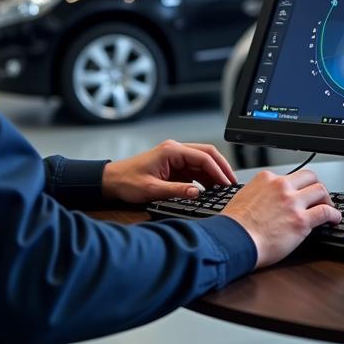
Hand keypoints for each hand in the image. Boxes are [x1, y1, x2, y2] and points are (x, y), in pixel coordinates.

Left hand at [101, 140, 236, 204]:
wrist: (112, 181)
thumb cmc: (127, 181)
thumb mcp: (151, 189)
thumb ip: (176, 191)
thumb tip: (197, 192)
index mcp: (171, 151)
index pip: (202, 156)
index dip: (217, 170)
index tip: (226, 183)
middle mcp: (175, 150)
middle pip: (207, 154)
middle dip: (221, 167)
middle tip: (232, 182)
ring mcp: (175, 158)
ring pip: (202, 161)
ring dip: (214, 173)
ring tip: (224, 188)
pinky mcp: (174, 166)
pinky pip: (195, 169)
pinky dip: (205, 178)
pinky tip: (210, 189)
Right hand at [221, 169, 341, 268]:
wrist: (233, 240)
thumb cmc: (234, 225)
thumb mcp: (243, 197)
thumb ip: (258, 193)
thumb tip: (265, 199)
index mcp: (266, 179)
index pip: (290, 176)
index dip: (298, 186)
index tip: (300, 193)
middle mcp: (281, 186)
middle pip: (310, 177)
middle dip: (316, 186)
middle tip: (319, 197)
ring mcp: (292, 202)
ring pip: (321, 190)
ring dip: (328, 199)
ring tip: (330, 208)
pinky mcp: (301, 221)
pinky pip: (326, 212)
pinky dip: (334, 214)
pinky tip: (334, 219)